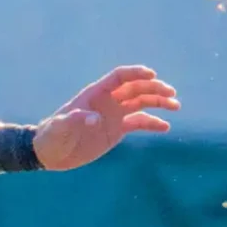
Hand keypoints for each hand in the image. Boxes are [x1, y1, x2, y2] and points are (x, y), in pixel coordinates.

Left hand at [33, 64, 179, 170]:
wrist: (50, 153)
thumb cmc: (52, 137)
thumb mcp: (60, 128)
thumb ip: (75, 120)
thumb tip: (96, 119)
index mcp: (95, 94)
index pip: (119, 78)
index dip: (136, 73)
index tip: (152, 75)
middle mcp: (108, 101)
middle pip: (135, 88)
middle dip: (154, 88)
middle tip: (171, 94)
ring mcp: (114, 114)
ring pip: (141, 103)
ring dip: (158, 102)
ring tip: (176, 106)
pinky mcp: (117, 129)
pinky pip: (139, 122)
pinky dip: (153, 123)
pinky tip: (165, 127)